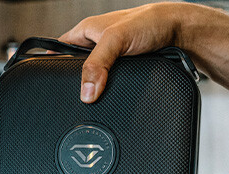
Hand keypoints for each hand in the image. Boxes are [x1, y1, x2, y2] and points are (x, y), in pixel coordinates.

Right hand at [59, 3, 215, 102]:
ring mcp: (110, 57)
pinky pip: (110, 83)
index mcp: (86, 31)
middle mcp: (96, 43)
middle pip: (75, 68)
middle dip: (75, 83)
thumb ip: (98, 64)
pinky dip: (110, 91)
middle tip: (76, 97)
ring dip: (96, 88)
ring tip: (95, 97)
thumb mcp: (116, 40)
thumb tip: (85, 91)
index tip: (46, 83)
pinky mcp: (124, 68)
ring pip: (94, 78)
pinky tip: (111, 96)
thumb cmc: (151, 22)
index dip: (50, 65)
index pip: (57, 49)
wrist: (181, 32)